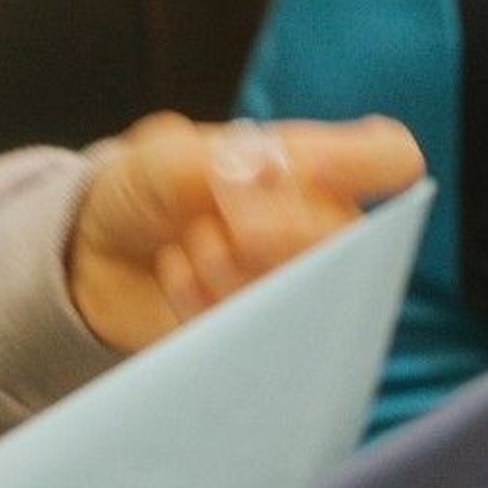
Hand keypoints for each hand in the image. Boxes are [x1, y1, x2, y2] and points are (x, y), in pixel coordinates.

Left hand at [64, 115, 425, 353]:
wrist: (95, 253)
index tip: (309, 166)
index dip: (367, 163)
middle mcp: (321, 228)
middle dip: (275, 230)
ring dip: (230, 265)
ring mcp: (299, 283)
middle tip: (216, 215)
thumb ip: (221, 162)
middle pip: (351, 239)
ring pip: (305, 289)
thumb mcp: (166, 155)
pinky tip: (180, 276)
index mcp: (315, 169)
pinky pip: (259, 327)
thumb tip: (267, 174)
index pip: (392, 157)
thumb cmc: (147, 189)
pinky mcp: (267, 331)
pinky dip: (206, 300)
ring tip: (191, 246)